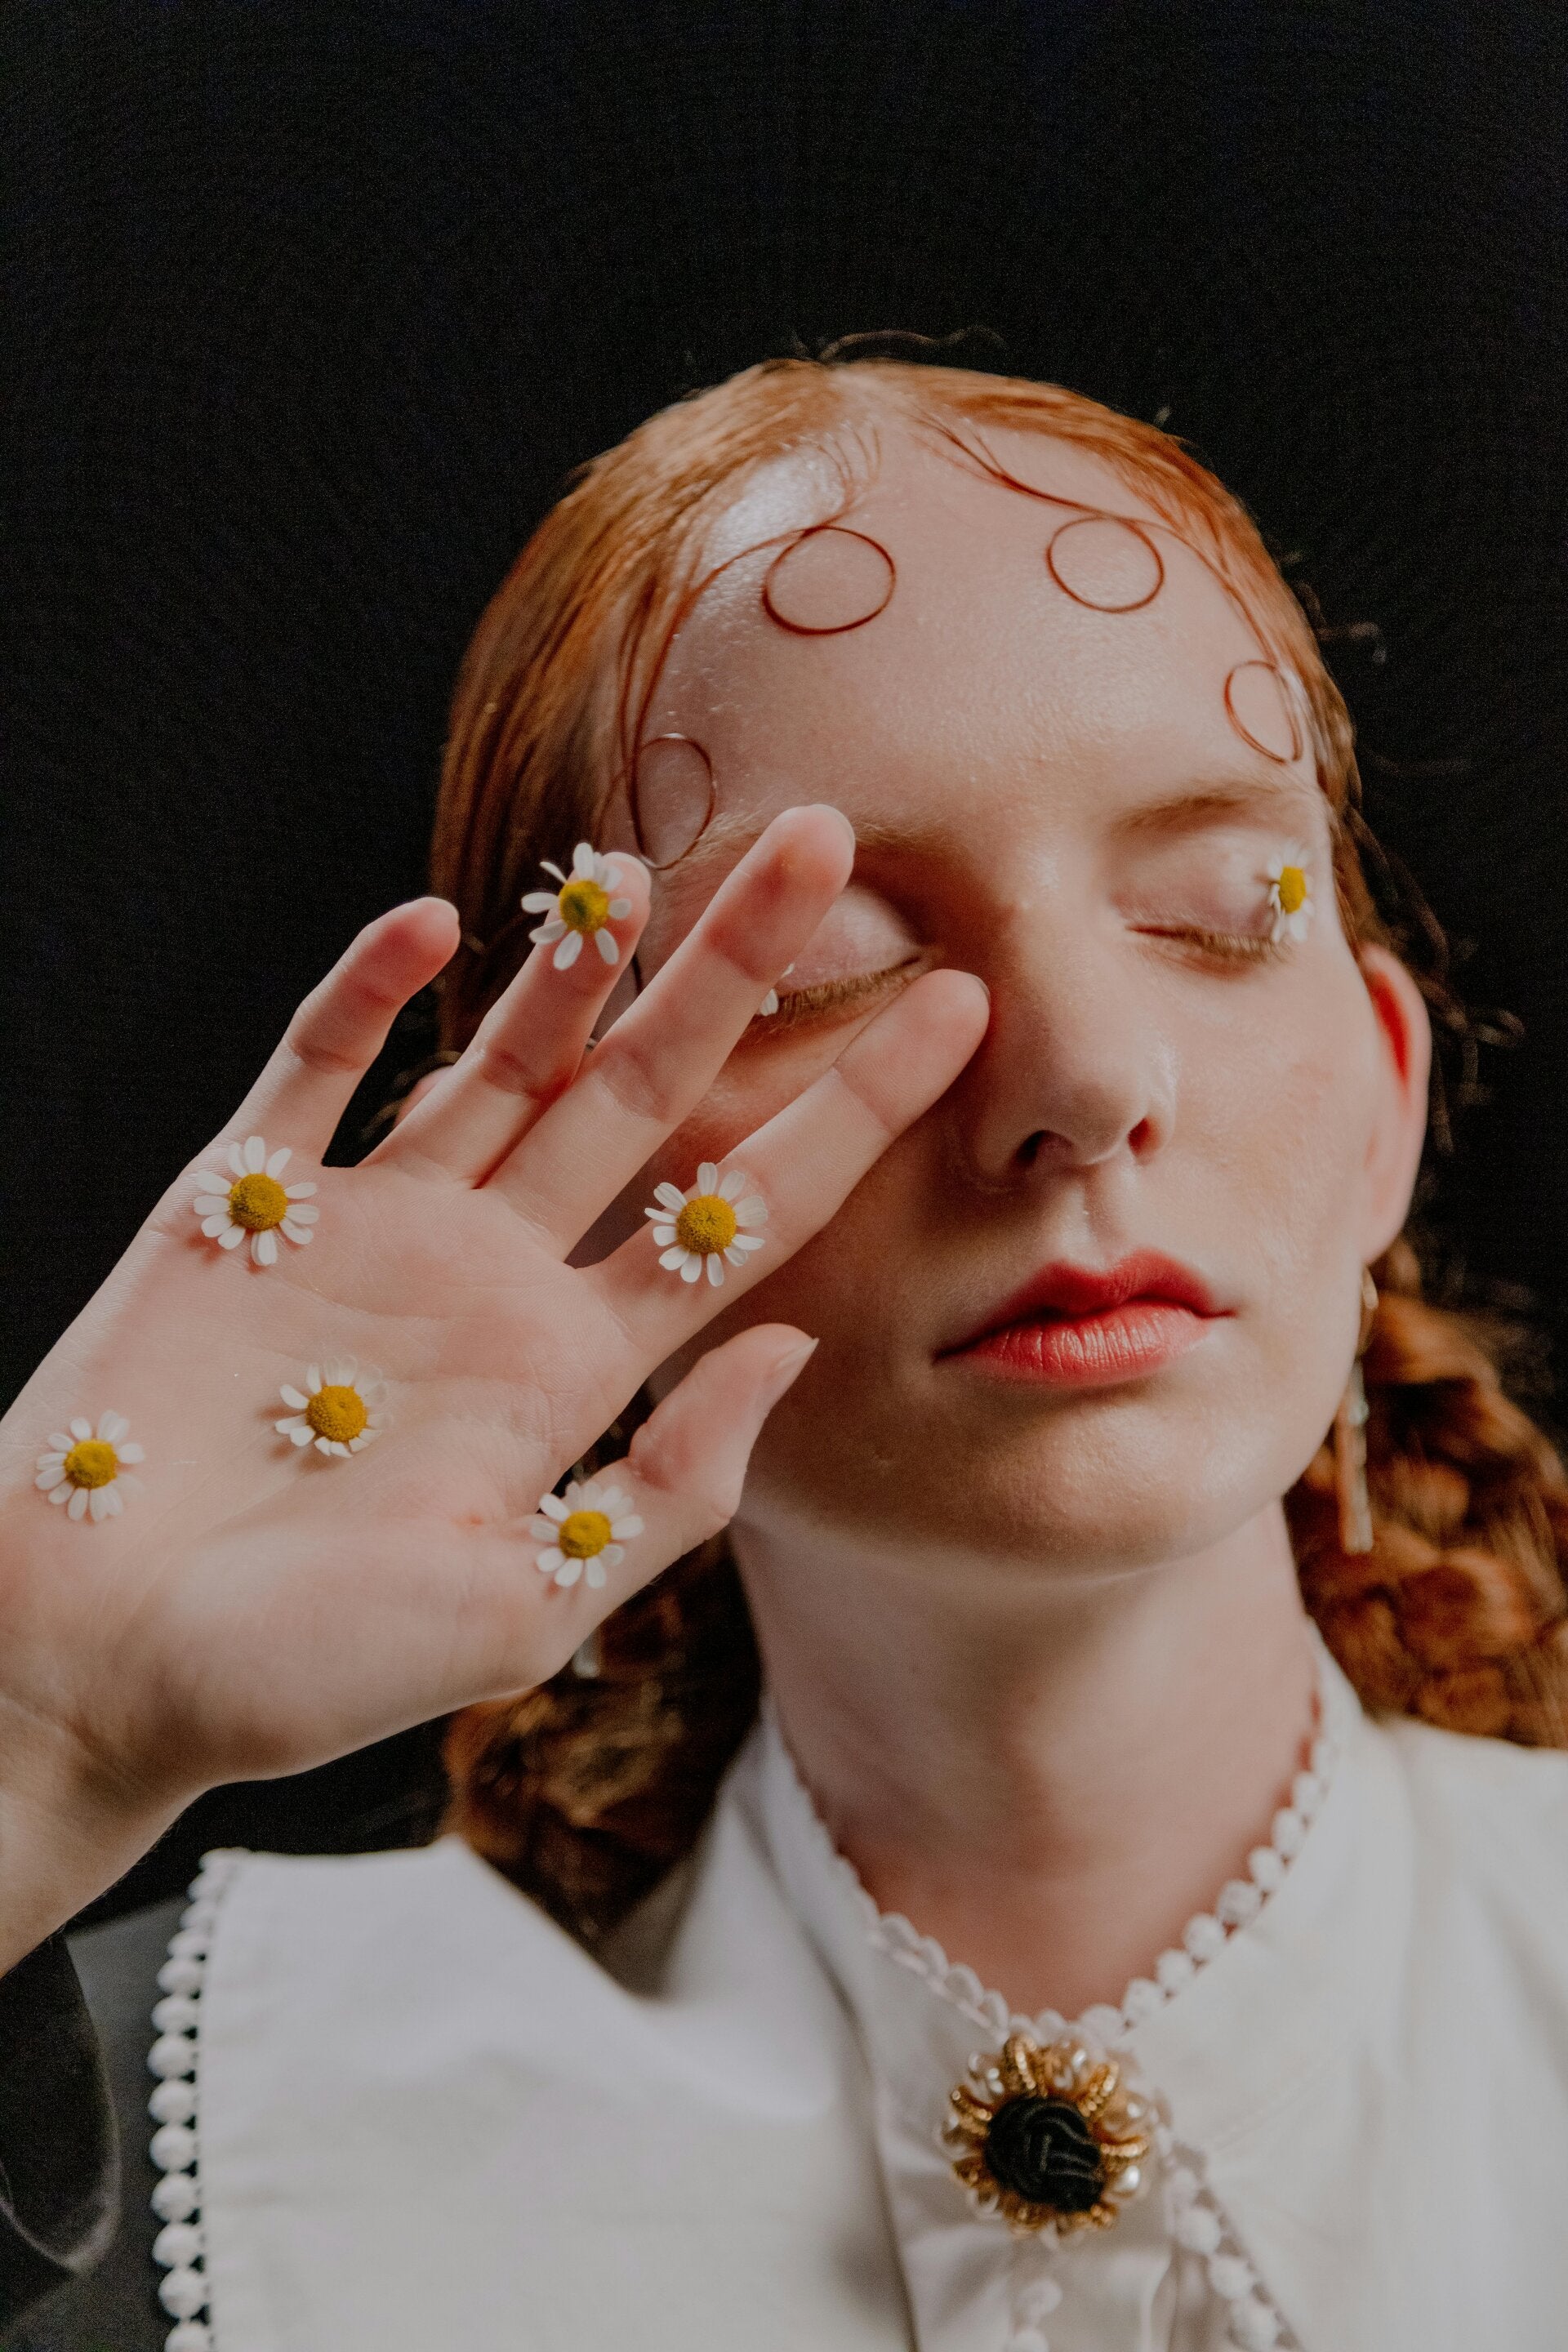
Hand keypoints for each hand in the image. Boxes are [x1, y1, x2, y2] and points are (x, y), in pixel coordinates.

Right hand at [0, 806, 987, 1958]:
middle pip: (646, 1098)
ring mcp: (371, 1231)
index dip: (853, 1107)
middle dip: (738, 972)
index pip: (745, 1210)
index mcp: (569, 1370)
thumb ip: (665, 1487)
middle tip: (832, 840)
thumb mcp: (526, 1612)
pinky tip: (435, 924)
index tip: (962, 1010)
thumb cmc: (298, 1674)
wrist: (88, 1673)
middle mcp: (490, 1279)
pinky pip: (316, 1072)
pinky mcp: (245, 1206)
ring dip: (572, 959)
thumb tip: (791, 1352)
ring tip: (654, 854)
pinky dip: (366, 996)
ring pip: (499, 1059)